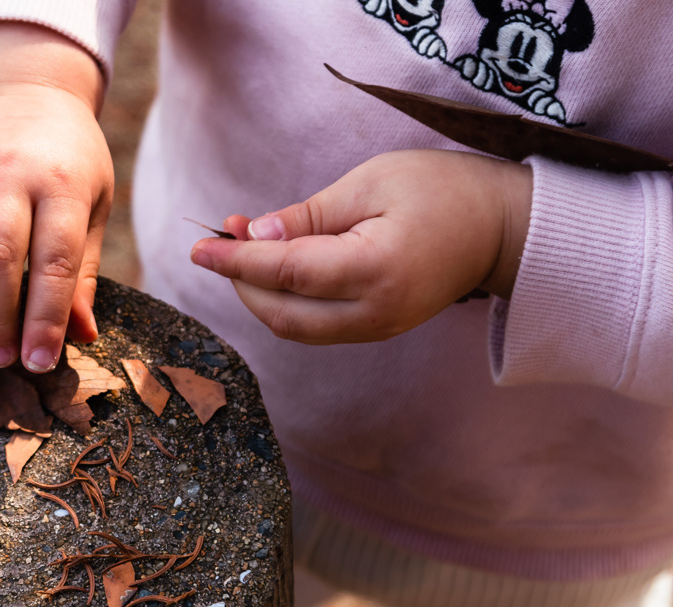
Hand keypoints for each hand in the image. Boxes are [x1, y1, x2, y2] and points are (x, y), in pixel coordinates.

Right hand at [0, 23, 113, 371]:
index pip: (53, 261)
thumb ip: (81, 273)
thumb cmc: (69, 165)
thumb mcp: (92, 208)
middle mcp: (6, 171)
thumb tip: (81, 337)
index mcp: (61, 180)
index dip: (46, 318)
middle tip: (3, 360)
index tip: (41, 361)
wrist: (25, 95)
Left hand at [189, 149, 531, 344]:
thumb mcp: (371, 183)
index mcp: (375, 268)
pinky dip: (284, 303)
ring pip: (295, 328)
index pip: (285, 273)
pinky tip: (274, 270)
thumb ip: (309, 217)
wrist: (500, 228)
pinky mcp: (377, 330)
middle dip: (240, 282)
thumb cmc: (441, 189)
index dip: (236, 261)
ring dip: (258, 295)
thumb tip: (255, 235)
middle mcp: (374, 312)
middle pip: (281, 314)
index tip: (199, 247)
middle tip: (220, 239)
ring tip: (242, 250)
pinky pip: (315, 327)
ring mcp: (377, 328)